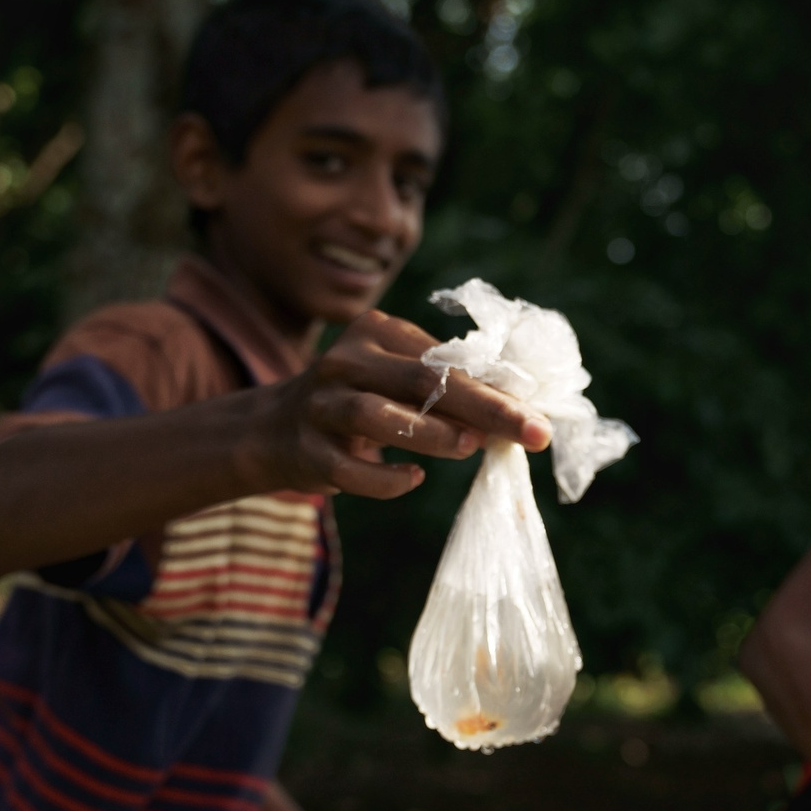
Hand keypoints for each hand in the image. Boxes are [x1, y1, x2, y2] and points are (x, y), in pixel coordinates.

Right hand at [248, 309, 550, 498]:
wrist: (272, 429)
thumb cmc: (357, 402)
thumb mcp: (393, 378)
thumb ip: (443, 388)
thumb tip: (515, 413)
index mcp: (376, 332)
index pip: (446, 359)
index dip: (496, 389)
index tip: (538, 416)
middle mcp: (345, 361)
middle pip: (422, 379)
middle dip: (485, 408)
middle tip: (532, 432)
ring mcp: (321, 405)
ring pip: (377, 414)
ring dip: (431, 433)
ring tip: (471, 447)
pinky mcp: (307, 450)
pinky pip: (349, 469)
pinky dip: (386, 477)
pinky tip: (415, 478)